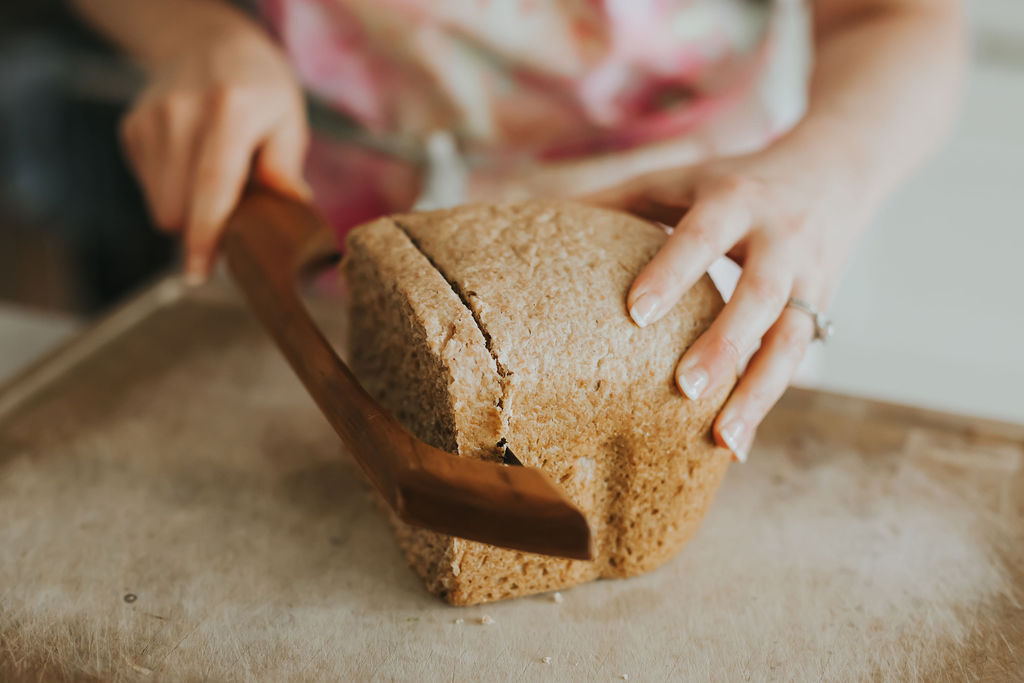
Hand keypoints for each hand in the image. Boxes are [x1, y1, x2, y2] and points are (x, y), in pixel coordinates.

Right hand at [120, 28, 309, 280]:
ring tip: (215, 182)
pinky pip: (150, 188)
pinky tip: (192, 164)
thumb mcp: (289, 118)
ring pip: (161, 205)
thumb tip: (292, 208)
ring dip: (188, 212)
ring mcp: (150, 120)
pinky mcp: (132, 128)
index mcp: (230, 110)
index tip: (199, 273)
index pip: (212, 186)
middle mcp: (182, 113)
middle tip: (236, 220)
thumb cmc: (259, 88)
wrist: (205, 41)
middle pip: (179, 208)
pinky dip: (173, 190)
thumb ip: (286, 167)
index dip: (206, 237)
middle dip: (205, 230)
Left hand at [588, 150, 868, 460]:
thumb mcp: (680, 178)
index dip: (673, 272)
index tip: (636, 315)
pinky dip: (766, 401)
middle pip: (760, 294)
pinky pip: (796, 360)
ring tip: (723, 440)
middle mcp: (781, 238)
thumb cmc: (732, 182)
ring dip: (758, 392)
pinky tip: (735, 443)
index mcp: (735, 198)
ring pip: (790, 340)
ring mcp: (809, 278)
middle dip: (726, 342)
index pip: (703, 235)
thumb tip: (536, 212)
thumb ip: (617, 197)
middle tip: (684, 388)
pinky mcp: (821, 309)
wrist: (835, 173)